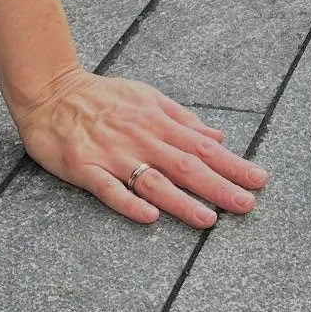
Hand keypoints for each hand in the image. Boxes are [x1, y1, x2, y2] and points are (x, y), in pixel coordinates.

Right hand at [13, 68, 267, 226]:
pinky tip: (148, 215)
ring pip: (153, 180)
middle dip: (219, 185)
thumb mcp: (148, 98)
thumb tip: (219, 135)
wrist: (52, 92)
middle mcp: (140, 137)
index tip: (259, 180)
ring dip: (182, 200)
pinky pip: (109, 188)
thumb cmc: (103, 97)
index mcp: (157, 120)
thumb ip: (182, 119)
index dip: (232, 164)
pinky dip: (129, 201)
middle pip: (185, 164)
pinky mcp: (84, 167)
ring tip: (209, 219)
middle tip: (247, 204)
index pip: (203, 146)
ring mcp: (113, 154)